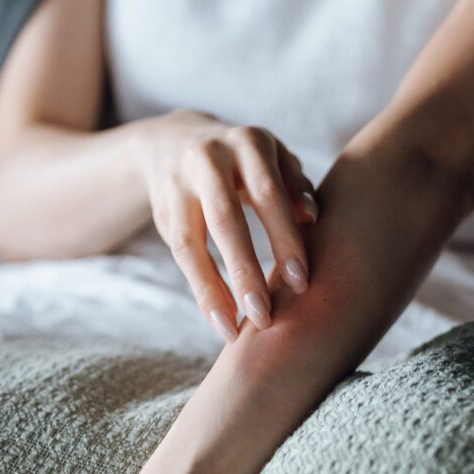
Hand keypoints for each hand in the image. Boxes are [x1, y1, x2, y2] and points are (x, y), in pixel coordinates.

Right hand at [139, 110, 318, 341]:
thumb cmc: (246, 162)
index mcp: (248, 143)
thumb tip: (312, 218)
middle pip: (225, 220)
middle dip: (245, 272)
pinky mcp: (161, 210)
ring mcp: (178, 184)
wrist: (172, 142)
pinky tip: (220, 319)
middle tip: (265, 318)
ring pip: (192, 242)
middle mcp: (208, 158)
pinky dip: (202, 290)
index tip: (301, 284)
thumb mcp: (274, 161)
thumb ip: (294, 187)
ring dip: (213, 291)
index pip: (268, 195)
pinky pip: (181, 256)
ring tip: (234, 331)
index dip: (284, 239)